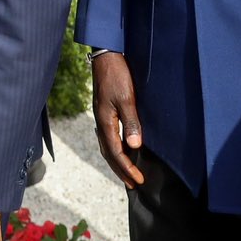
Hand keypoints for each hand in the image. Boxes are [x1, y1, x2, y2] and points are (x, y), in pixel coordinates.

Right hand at [91, 51, 145, 187]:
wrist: (106, 55)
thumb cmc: (117, 75)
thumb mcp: (126, 97)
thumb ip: (131, 122)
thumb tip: (135, 146)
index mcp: (105, 121)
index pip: (115, 152)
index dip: (127, 168)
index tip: (139, 180)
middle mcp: (100, 121)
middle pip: (108, 153)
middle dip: (120, 170)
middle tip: (132, 184)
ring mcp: (101, 116)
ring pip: (107, 146)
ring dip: (117, 161)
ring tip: (126, 173)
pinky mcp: (104, 111)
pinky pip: (108, 137)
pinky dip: (115, 149)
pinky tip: (122, 149)